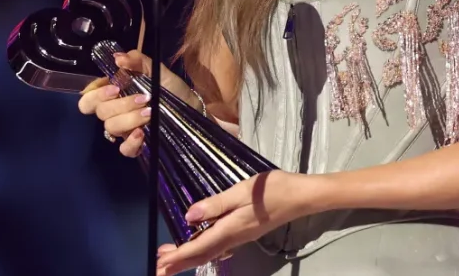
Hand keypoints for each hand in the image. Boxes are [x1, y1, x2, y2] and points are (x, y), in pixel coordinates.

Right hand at [76, 49, 193, 157]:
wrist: (193, 107)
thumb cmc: (172, 88)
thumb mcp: (157, 70)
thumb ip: (138, 60)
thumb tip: (118, 58)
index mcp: (115, 92)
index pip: (88, 97)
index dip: (95, 94)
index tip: (115, 88)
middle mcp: (116, 111)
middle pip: (100, 112)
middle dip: (120, 104)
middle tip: (142, 98)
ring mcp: (125, 130)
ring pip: (111, 128)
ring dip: (129, 118)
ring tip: (151, 111)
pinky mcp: (137, 145)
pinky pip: (124, 150)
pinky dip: (131, 142)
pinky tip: (143, 133)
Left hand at [155, 171, 317, 275]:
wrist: (300, 196)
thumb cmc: (272, 190)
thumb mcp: (242, 191)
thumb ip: (215, 204)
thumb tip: (189, 217)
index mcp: (229, 228)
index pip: (198, 247)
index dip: (177, 256)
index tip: (160, 264)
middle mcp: (233, 237)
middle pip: (202, 254)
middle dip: (179, 262)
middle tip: (158, 268)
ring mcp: (240, 237)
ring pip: (209, 252)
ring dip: (189, 257)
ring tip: (171, 259)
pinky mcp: (245, 232)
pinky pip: (218, 247)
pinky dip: (203, 250)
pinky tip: (200, 247)